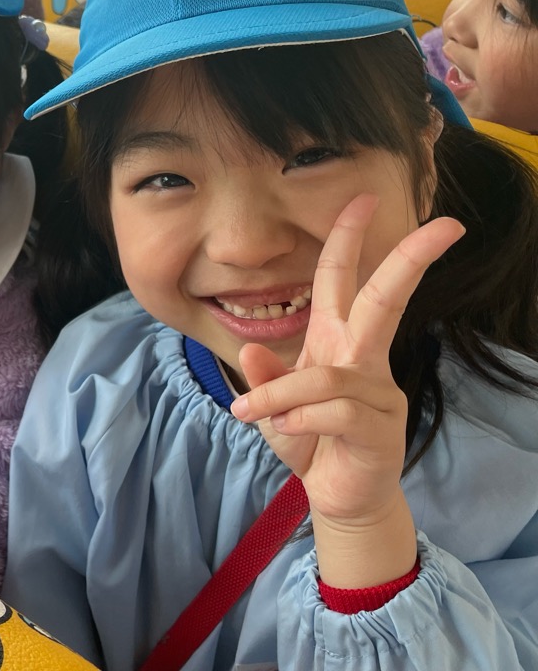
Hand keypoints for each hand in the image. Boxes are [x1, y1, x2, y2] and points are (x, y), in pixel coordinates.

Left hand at [231, 195, 462, 583]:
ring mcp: (378, 393)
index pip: (344, 281)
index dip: (349, 240)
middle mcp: (363, 359)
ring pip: (329, 375)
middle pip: (385, 301)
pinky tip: (290, 434)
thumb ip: (264, 378)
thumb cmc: (309, 443)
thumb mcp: (273, 408)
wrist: (336, 497)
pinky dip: (300, 420)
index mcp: (336, 342)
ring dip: (282, 394)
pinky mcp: (381, 428)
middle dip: (409, 260)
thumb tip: (250, 349)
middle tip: (446, 225)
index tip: (360, 198)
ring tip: (252, 415)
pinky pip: (333, 411)